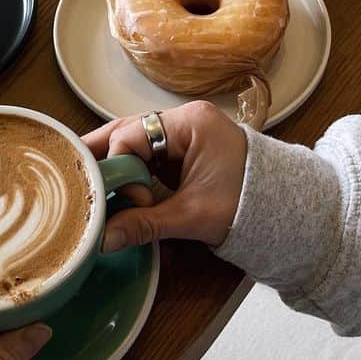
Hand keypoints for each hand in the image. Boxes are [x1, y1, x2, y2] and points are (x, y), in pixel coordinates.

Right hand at [84, 100, 247, 251]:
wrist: (288, 211)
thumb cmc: (249, 206)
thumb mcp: (193, 216)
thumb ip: (146, 225)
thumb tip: (102, 239)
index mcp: (191, 123)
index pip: (133, 135)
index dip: (122, 169)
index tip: (135, 201)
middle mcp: (185, 120)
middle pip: (129, 131)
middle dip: (103, 155)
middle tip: (72, 173)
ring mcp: (185, 134)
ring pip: (136, 142)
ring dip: (116, 163)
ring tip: (87, 179)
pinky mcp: (186, 151)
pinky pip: (149, 155)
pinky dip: (132, 169)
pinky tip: (114, 183)